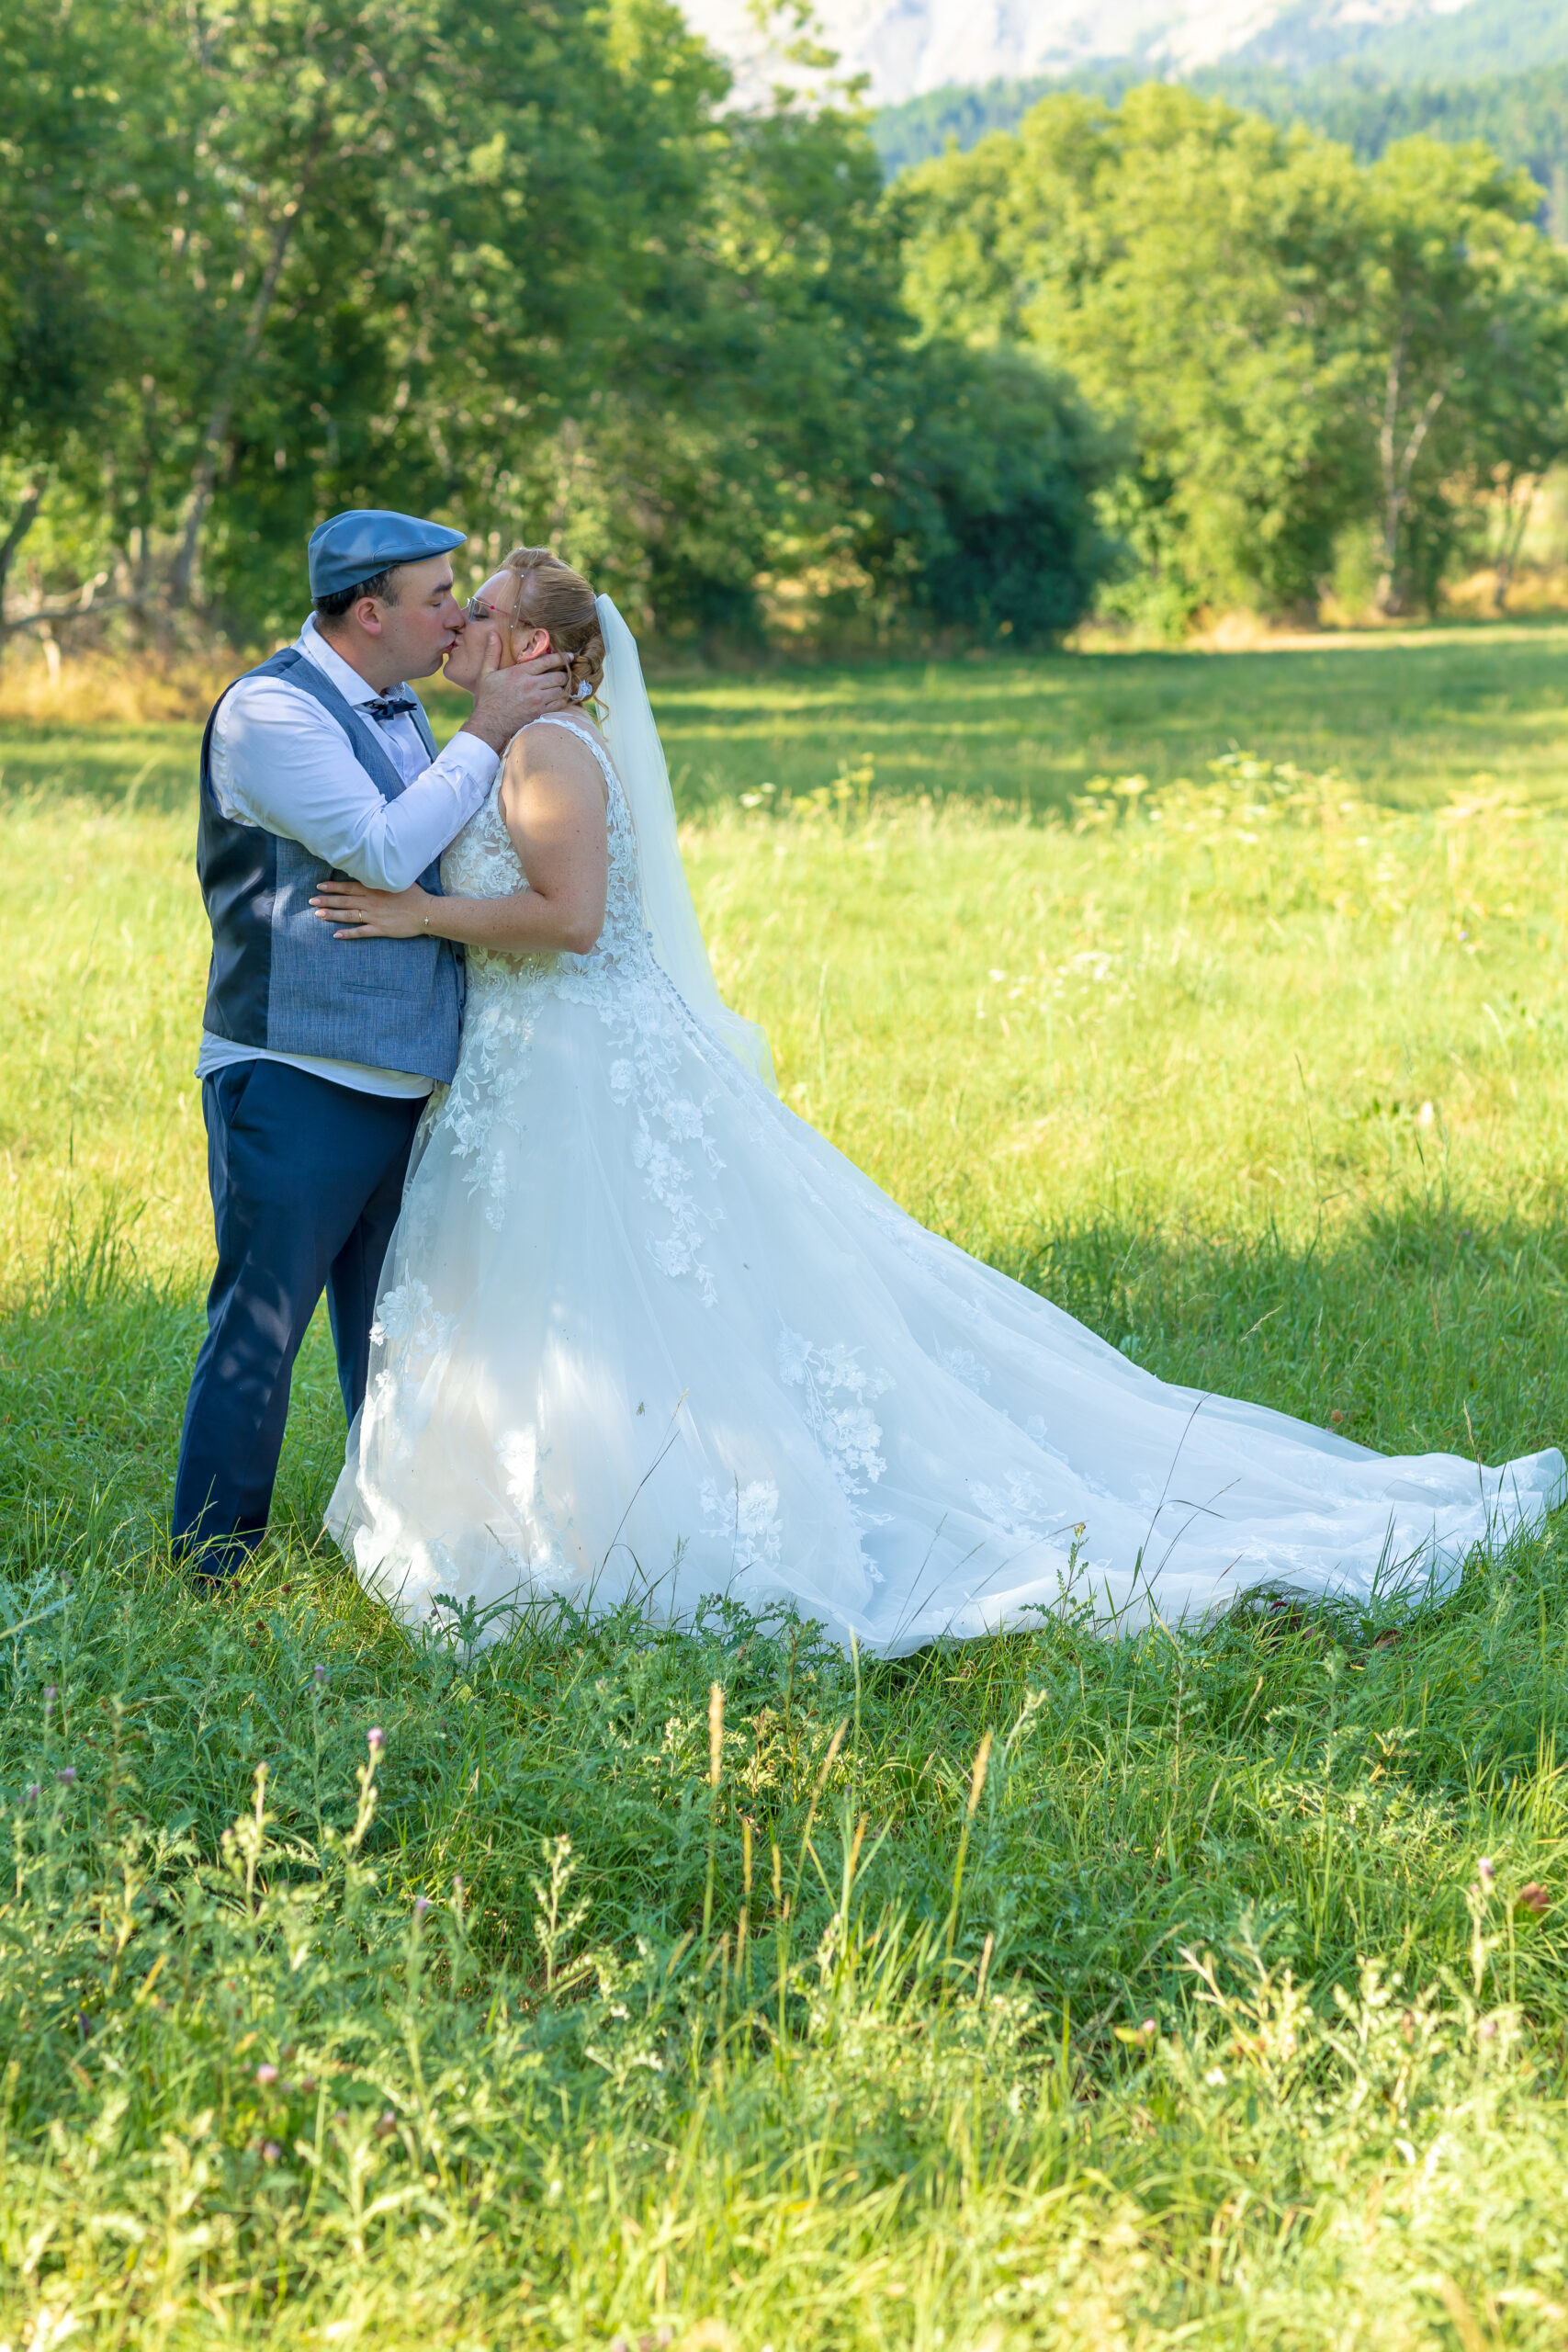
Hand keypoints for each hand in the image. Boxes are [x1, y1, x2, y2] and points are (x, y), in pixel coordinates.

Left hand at [309, 878, 433, 939]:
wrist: (426, 911)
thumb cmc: (414, 895)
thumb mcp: (397, 880)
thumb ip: (381, 878)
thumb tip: (371, 871)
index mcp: (374, 889)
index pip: (348, 886)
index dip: (333, 887)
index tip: (320, 886)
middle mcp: (370, 902)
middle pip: (344, 900)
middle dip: (326, 901)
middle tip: (311, 901)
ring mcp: (374, 916)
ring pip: (348, 915)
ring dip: (332, 915)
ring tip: (317, 915)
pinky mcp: (380, 929)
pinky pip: (360, 932)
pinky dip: (348, 934)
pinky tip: (336, 935)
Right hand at [461, 629, 571, 751]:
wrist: (489, 723)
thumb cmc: (487, 698)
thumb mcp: (486, 673)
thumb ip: (492, 652)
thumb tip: (492, 634)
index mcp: (521, 672)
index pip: (547, 661)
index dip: (562, 657)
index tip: (570, 656)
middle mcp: (532, 685)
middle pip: (558, 676)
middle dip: (563, 674)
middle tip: (563, 674)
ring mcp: (538, 700)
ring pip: (561, 690)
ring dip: (563, 687)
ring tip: (562, 686)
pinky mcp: (540, 712)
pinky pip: (559, 704)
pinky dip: (562, 700)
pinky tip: (560, 698)